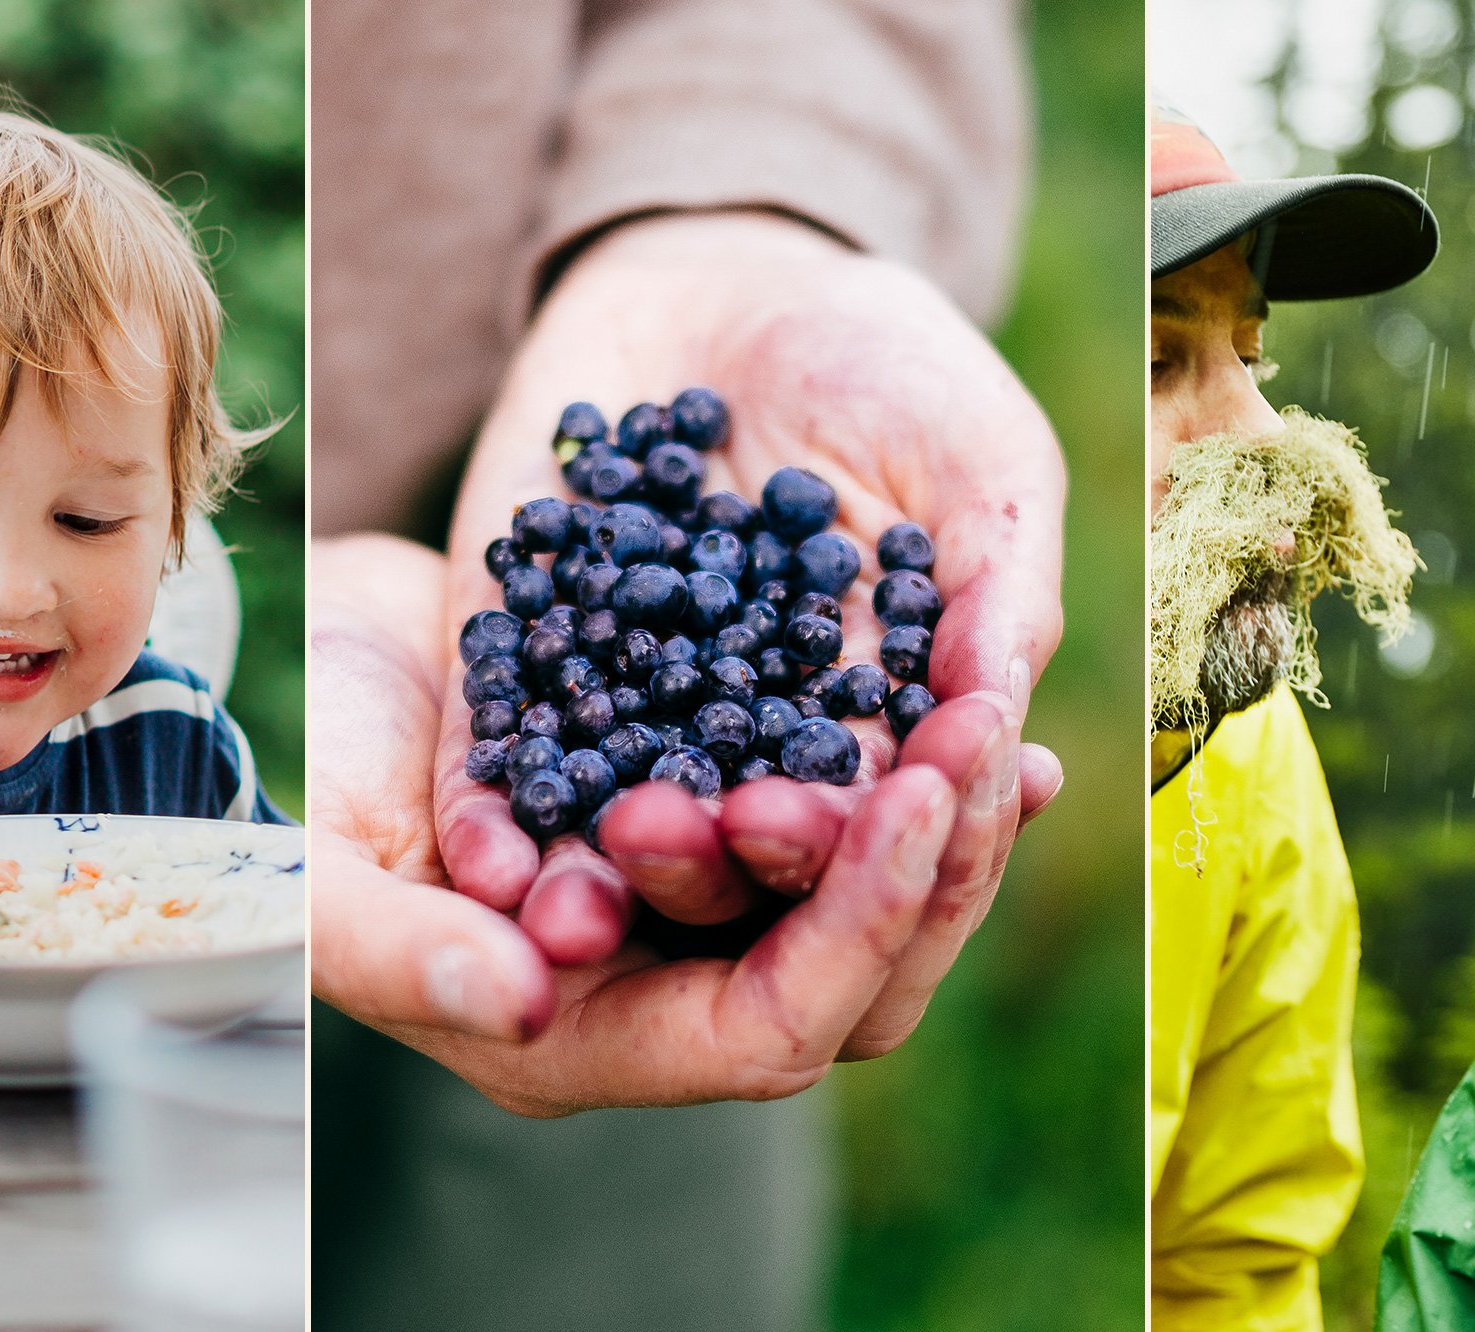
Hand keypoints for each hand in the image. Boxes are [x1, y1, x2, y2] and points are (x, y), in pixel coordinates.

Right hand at [313, 535, 977, 1115]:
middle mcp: (657, 995)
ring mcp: (695, 912)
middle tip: (986, 739)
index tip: (909, 798)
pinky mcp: (718, 820)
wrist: (309, 667)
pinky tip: (971, 683)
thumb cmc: (296, 781)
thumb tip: (526, 1001)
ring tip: (997, 713)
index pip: (766, 1030)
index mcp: (576, 1040)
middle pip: (855, 982)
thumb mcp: (318, 876)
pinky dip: (910, 760)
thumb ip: (406, 953)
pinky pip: (847, 814)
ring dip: (943, 815)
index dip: (855, 927)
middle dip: (932, 866)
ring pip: (867, 903)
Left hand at [433, 211, 1065, 1003]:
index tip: (851, 827)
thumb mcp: (979, 459)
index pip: (869, 819)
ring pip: (608, 830)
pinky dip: (484, 813)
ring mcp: (625, 715)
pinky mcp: (516, 669)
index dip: (859, 832)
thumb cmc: (888, 369)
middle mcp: (747, 749)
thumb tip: (999, 720)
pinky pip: (496, 759)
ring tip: (572, 907)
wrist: (725, 281)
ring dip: (592, 875)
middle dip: (718, 859)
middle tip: (709, 838)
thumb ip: (998, 586)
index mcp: (871, 730)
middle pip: (733, 850)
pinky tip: (475, 857)